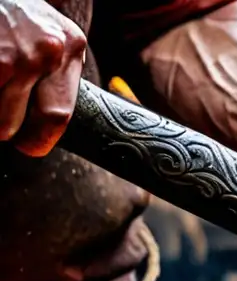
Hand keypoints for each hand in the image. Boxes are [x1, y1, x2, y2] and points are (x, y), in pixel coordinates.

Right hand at [0, 0, 86, 156]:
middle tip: (4, 119)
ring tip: (0, 92)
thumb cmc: (25, 18)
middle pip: (14, 122)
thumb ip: (60, 77)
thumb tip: (49, 127)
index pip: (57, 117)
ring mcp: (10, 53)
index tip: (29, 146)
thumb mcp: (57, 40)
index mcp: (70, 49)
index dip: (38, 140)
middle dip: (5, 128)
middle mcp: (44, 50)